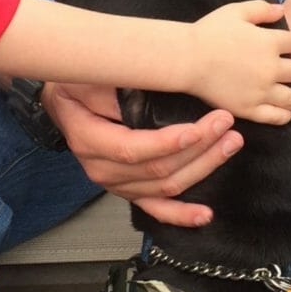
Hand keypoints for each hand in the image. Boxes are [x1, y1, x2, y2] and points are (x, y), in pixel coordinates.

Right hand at [41, 82, 243, 227]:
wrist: (62, 103)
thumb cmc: (73, 86)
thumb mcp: (86, 76)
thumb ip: (112, 88)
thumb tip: (147, 91)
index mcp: (89, 140)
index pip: (133, 149)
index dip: (168, 143)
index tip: (198, 129)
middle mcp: (102, 169)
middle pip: (158, 170)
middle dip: (199, 149)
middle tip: (225, 125)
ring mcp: (116, 184)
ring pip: (166, 187)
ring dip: (202, 168)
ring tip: (228, 145)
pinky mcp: (128, 189)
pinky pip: (156, 208)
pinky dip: (181, 215)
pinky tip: (205, 213)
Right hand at [188, 1, 290, 123]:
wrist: (187, 58)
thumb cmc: (209, 32)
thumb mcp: (234, 11)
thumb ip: (261, 8)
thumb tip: (282, 10)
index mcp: (269, 42)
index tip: (289, 49)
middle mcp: (271, 68)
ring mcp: (262, 91)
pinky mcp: (251, 109)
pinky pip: (278, 116)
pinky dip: (286, 114)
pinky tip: (285, 110)